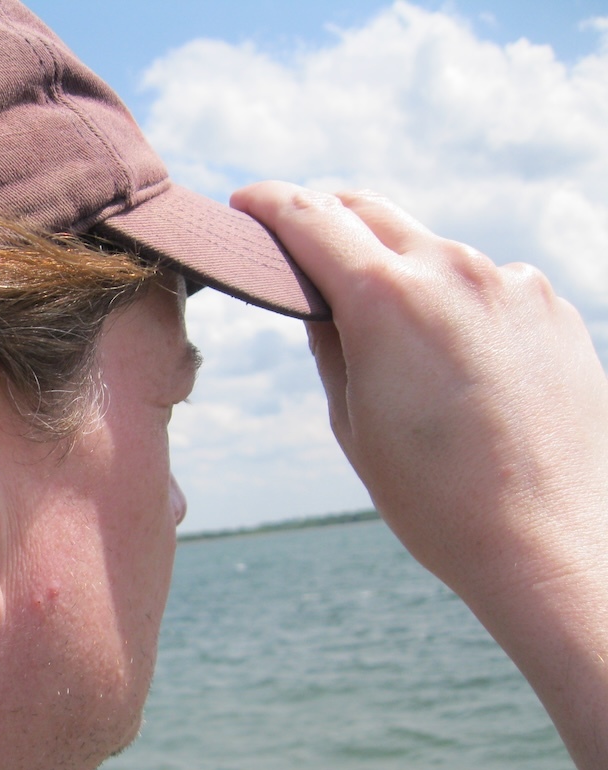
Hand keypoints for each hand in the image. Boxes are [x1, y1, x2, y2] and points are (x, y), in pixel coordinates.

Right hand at [231, 182, 607, 604]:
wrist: (547, 540)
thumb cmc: (435, 498)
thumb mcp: (351, 421)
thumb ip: (330, 343)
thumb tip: (322, 301)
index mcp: (387, 298)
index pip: (311, 217)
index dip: (268, 203)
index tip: (246, 202)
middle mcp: (454, 270)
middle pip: (371, 211)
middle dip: (327, 218)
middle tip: (300, 247)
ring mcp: (511, 283)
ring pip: (431, 250)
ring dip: (398, 270)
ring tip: (394, 337)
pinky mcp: (551, 305)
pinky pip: (485, 283)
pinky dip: (455, 302)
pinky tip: (457, 363)